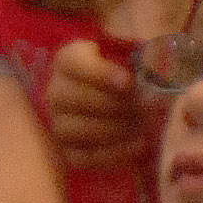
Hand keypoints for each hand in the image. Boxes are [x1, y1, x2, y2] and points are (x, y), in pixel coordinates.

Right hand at [44, 39, 149, 173]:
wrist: (142, 105)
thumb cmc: (138, 73)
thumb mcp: (140, 52)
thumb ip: (137, 45)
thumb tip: (141, 44)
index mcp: (69, 60)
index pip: (74, 64)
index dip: (101, 74)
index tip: (128, 83)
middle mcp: (57, 91)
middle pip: (74, 98)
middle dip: (114, 105)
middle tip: (144, 107)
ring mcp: (60, 123)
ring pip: (76, 129)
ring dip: (115, 129)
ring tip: (143, 124)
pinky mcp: (70, 151)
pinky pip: (85, 157)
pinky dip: (114, 154)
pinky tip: (139, 145)